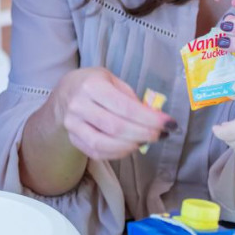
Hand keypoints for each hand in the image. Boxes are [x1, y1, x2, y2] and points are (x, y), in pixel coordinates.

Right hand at [51, 68, 171, 160]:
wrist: (65, 93)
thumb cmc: (94, 84)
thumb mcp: (112, 80)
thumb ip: (131, 98)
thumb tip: (154, 118)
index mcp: (92, 86)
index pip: (125, 107)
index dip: (150, 119)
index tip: (169, 123)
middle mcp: (79, 105)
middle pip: (116, 128)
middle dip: (144, 134)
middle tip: (161, 134)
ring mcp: (73, 125)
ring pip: (105, 144)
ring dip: (131, 146)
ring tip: (145, 141)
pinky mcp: (73, 139)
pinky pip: (97, 152)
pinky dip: (118, 153)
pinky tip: (130, 147)